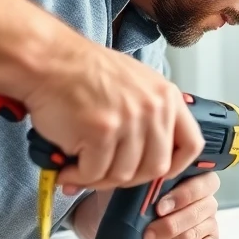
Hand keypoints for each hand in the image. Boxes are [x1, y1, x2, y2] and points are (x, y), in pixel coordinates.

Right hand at [25, 34, 202, 192]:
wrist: (48, 60)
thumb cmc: (82, 71)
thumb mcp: (134, 83)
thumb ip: (149, 116)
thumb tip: (147, 156)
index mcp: (166, 96)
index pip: (191, 144)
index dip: (176, 167)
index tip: (159, 174)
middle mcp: (153, 108)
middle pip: (156, 167)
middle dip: (129, 178)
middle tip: (106, 174)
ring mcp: (129, 120)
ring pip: (124, 174)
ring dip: (99, 178)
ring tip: (80, 168)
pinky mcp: (102, 132)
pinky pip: (95, 173)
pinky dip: (79, 176)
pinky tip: (67, 168)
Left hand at [139, 172, 220, 238]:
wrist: (131, 220)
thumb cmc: (136, 200)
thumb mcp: (139, 187)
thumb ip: (147, 188)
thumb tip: (145, 198)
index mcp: (197, 178)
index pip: (199, 186)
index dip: (180, 198)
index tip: (158, 209)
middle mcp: (208, 200)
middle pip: (193, 216)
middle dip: (167, 228)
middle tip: (146, 235)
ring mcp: (209, 223)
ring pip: (190, 238)